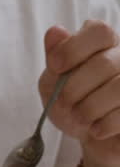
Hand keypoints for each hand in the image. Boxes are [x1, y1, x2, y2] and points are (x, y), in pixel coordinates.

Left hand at [42, 22, 119, 166]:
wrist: (88, 135)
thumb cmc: (70, 102)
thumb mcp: (53, 81)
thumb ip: (53, 57)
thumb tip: (55, 31)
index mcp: (103, 43)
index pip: (99, 31)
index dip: (74, 48)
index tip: (55, 66)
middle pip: (105, 64)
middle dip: (76, 87)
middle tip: (64, 102)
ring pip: (119, 87)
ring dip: (90, 107)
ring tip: (78, 117)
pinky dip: (105, 124)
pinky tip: (95, 129)